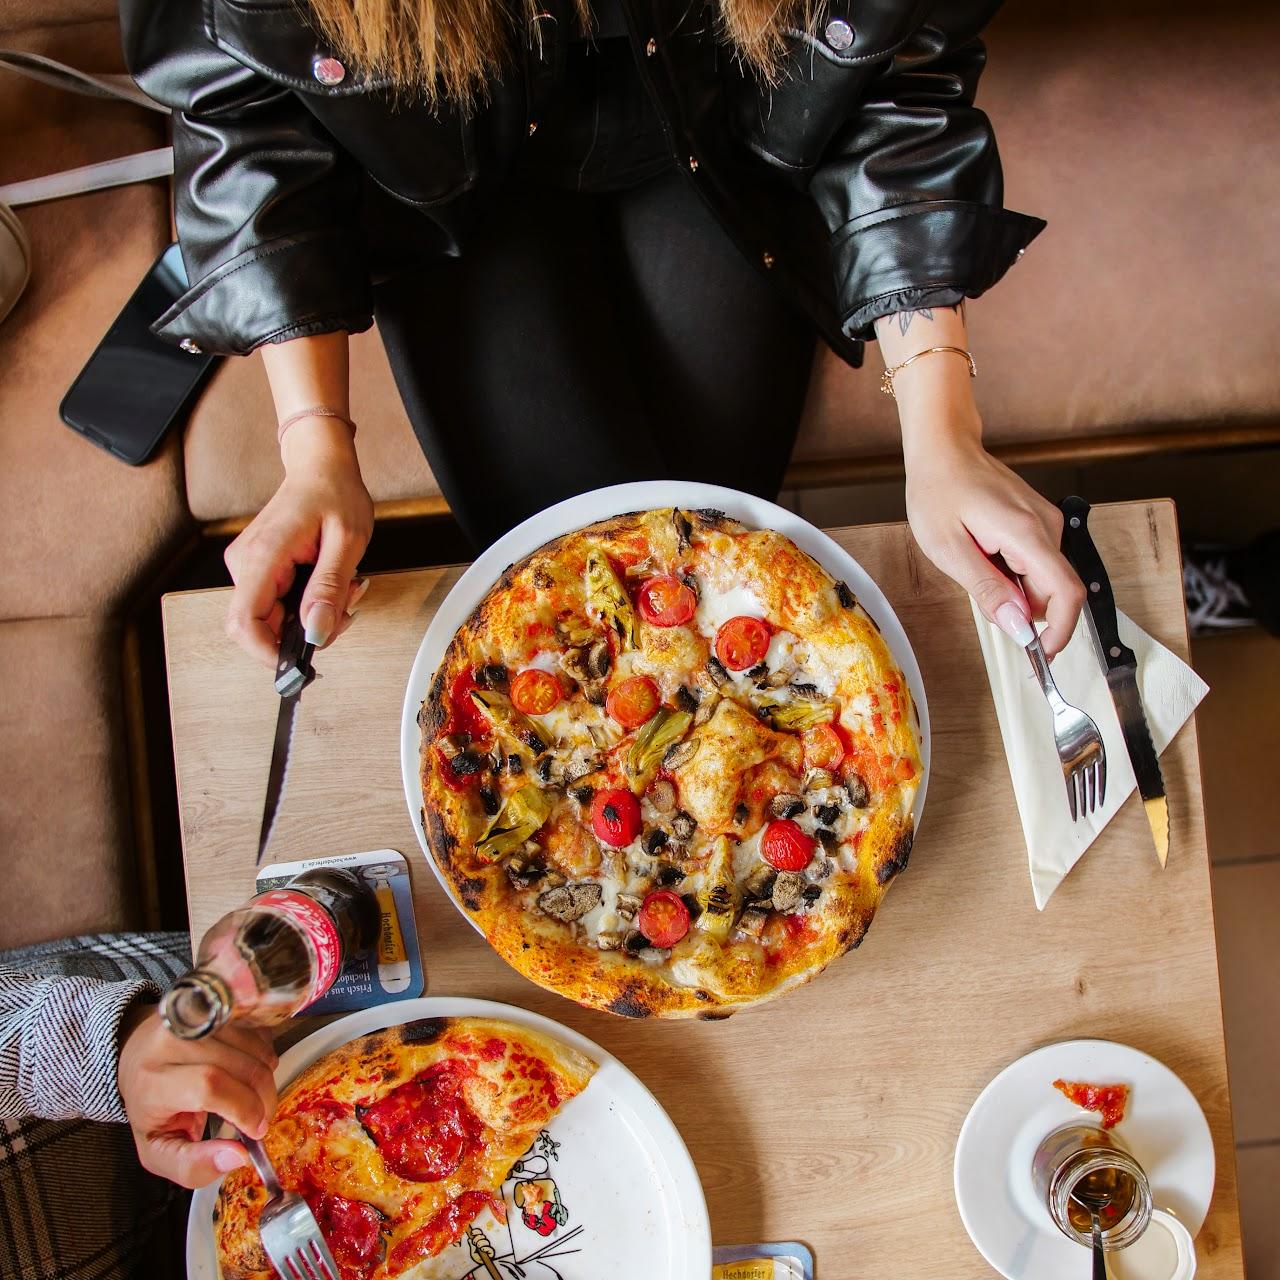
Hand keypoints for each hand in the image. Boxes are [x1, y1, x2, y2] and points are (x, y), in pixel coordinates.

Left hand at [117, 1004, 278, 1188]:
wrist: (138, 1055)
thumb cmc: (151, 1108)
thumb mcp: (158, 1151)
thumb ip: (193, 1166)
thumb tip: (238, 1157)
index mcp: (152, 1080)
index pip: (208, 1086)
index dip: (241, 1108)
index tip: (254, 1130)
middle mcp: (173, 1038)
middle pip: (241, 1067)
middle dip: (262, 1099)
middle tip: (260, 1120)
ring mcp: (199, 1015)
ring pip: (256, 1048)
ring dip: (266, 1078)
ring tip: (250, 1096)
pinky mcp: (219, 1003)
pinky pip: (260, 1030)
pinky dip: (264, 1056)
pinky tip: (248, 1070)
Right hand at [224, 416, 373, 664]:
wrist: (321, 466)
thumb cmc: (334, 494)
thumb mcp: (347, 543)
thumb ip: (330, 590)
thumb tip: (316, 633)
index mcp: (263, 555)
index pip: (244, 622)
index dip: (268, 652)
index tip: (303, 661)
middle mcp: (245, 563)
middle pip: (259, 626)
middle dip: (304, 631)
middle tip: (344, 609)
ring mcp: (248, 566)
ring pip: (272, 618)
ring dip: (312, 616)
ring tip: (344, 588)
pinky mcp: (258, 569)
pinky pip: (278, 603)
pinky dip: (308, 604)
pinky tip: (329, 582)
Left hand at [904, 431, 1084, 655]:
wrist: (944, 449)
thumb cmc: (939, 491)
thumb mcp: (949, 550)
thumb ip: (988, 590)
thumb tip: (1019, 628)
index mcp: (1027, 534)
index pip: (1067, 594)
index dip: (1058, 632)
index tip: (1038, 655)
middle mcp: (1047, 527)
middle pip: (1052, 592)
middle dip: (1020, 608)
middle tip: (978, 593)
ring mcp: (1046, 523)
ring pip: (1042, 580)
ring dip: (1012, 588)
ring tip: (975, 562)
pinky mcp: (1039, 523)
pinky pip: (1034, 563)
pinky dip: (1011, 572)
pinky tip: (984, 554)